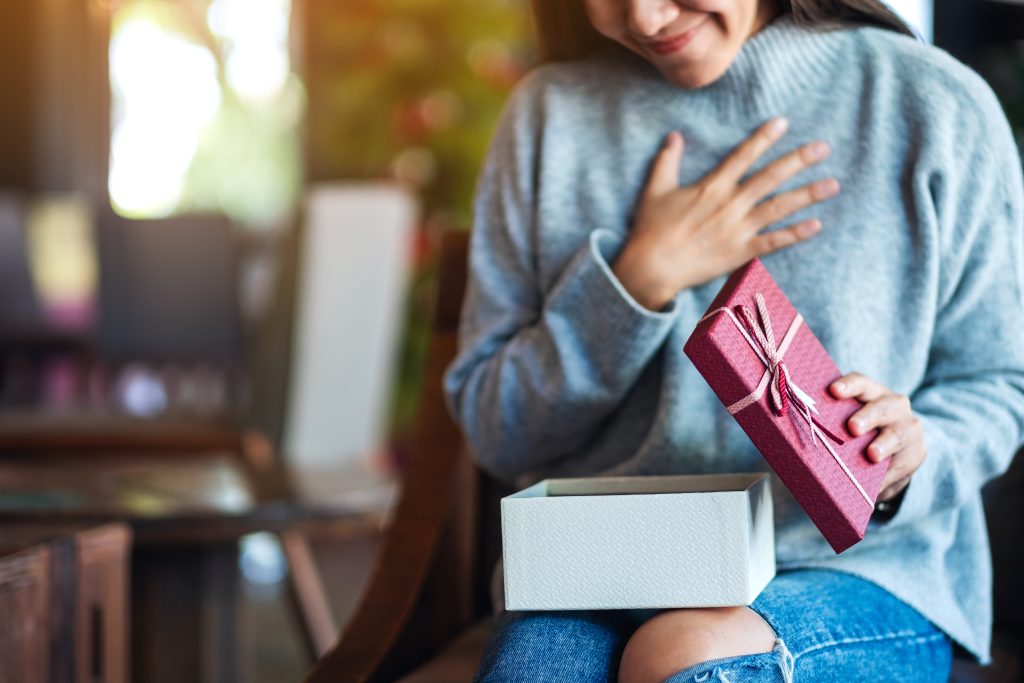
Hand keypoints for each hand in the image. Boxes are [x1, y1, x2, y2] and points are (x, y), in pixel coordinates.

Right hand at [613, 117, 839, 310]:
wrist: (651, 268)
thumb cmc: (651, 229)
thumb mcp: (656, 189)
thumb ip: (667, 160)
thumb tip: (674, 135)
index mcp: (712, 186)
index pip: (743, 155)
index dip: (764, 138)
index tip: (784, 122)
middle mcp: (730, 204)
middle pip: (771, 177)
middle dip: (799, 161)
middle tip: (823, 148)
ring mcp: (738, 229)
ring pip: (779, 207)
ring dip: (807, 195)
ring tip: (832, 184)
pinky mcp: (740, 253)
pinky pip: (773, 241)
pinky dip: (795, 234)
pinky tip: (816, 225)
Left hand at [829, 372, 925, 502]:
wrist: (891, 457)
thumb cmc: (858, 435)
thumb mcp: (846, 422)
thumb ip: (829, 422)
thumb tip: (790, 432)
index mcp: (871, 393)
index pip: (860, 383)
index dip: (848, 385)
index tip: (833, 391)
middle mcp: (893, 405)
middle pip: (882, 406)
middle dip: (867, 416)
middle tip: (852, 428)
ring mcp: (908, 428)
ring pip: (898, 433)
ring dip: (884, 443)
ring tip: (871, 454)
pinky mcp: (916, 453)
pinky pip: (902, 463)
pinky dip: (889, 474)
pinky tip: (878, 483)